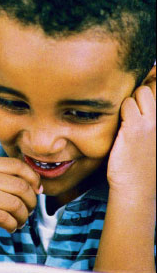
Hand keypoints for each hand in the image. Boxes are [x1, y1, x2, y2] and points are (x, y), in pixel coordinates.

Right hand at [0, 157, 40, 243]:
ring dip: (22, 217)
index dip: (33, 179)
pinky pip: (4, 218)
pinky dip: (12, 225)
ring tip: (19, 222)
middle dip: (31, 202)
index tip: (37, 191)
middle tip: (29, 211)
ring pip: (14, 204)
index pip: (18, 165)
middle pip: (20, 186)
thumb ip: (2, 176)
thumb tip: (36, 184)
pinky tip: (10, 228)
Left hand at [107, 86, 155, 200]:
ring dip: (129, 101)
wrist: (136, 188)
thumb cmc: (143, 162)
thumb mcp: (154, 136)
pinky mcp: (134, 128)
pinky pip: (125, 104)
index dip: (152, 85)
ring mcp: (152, 123)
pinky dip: (119, 110)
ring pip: (139, 92)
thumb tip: (145, 89)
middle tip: (132, 109)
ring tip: (126, 119)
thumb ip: (151, 117)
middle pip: (153, 86)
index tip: (143, 97)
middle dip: (140, 92)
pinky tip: (119, 126)